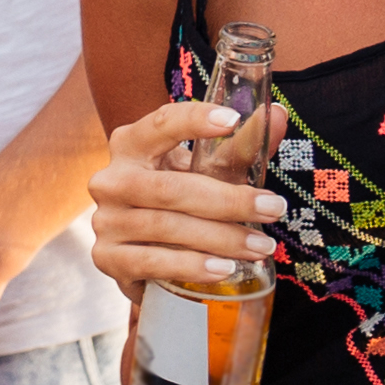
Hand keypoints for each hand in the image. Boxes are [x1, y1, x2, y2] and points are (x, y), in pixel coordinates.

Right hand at [86, 96, 282, 302]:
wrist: (146, 248)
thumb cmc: (180, 199)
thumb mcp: (207, 171)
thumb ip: (240, 146)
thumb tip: (279, 115)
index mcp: (131, 146)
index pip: (160, 124)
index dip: (194, 120)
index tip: (233, 120)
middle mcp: (111, 180)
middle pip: (171, 188)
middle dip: (228, 200)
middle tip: (273, 208)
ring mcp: (105, 221)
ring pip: (165, 227)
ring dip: (220, 238)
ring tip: (259, 247)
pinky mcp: (107, 259)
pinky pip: (151, 262)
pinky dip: (191, 266)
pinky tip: (223, 269)